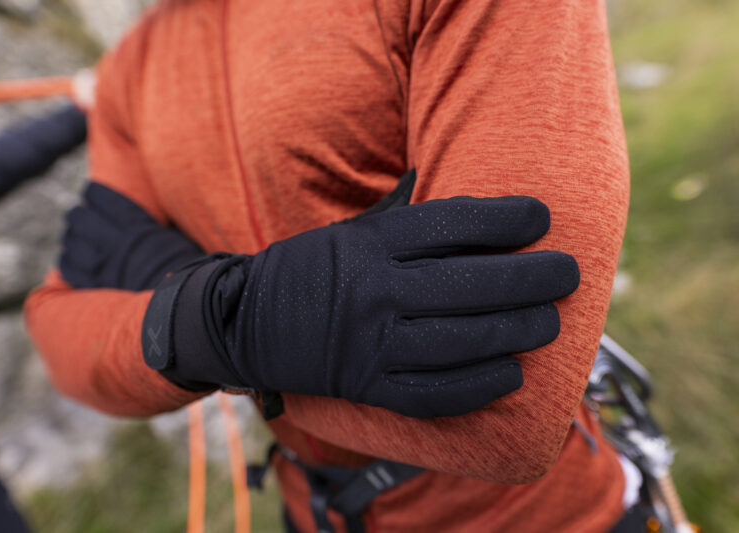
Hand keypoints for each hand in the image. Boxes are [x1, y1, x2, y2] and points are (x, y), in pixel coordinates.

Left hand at [59, 182, 204, 290]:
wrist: (181, 308)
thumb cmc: (185, 271)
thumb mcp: (174, 239)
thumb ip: (153, 226)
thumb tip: (146, 216)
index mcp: (136, 227)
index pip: (103, 199)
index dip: (93, 191)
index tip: (92, 190)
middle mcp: (114, 244)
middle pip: (80, 218)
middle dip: (78, 213)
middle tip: (81, 214)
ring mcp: (102, 266)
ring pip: (70, 242)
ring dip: (70, 236)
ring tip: (73, 235)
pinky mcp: (95, 287)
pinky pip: (68, 270)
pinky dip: (66, 261)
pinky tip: (69, 258)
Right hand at [142, 187, 578, 418]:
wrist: (248, 324)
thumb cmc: (312, 269)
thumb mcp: (352, 230)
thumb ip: (408, 218)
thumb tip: (477, 205)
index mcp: (370, 244)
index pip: (452, 224)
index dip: (507, 218)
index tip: (543, 217)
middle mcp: (374, 292)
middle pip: (470, 284)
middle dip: (531, 278)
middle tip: (567, 273)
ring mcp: (371, 344)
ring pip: (462, 341)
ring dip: (517, 332)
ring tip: (548, 322)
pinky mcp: (368, 385)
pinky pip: (435, 392)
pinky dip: (479, 385)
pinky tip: (511, 374)